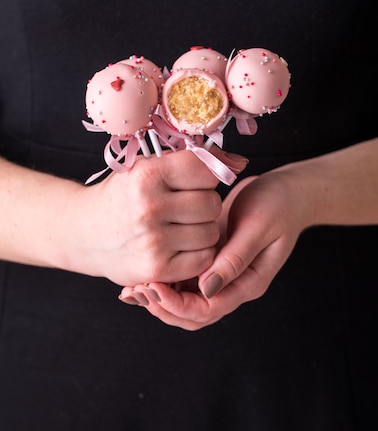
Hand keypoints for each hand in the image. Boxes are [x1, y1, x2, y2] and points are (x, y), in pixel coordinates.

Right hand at [65, 149, 235, 285]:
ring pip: (211, 233)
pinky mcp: (157, 268)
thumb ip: (192, 162)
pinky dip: (198, 253)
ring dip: (203, 230)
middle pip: (212, 204)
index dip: (208, 175)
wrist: (84, 233)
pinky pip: (203, 259)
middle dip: (205, 204)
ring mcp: (153, 241)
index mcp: (147, 175)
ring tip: (181, 226)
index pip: (206, 169)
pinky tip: (180, 245)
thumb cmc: (122, 197)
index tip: (197, 181)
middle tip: (184, 207)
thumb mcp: (147, 168)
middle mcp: (149, 207)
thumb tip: (239, 163)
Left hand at [120, 170, 310, 329]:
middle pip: (192, 315)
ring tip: (133, 287)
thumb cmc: (278, 204)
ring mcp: (220, 275)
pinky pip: (184, 280)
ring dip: (159, 298)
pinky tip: (144, 272)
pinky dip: (164, 281)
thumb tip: (206, 288)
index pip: (208, 309)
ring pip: (185, 301)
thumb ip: (235, 258)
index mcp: (248, 283)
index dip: (177, 304)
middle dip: (162, 307)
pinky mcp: (210, 260)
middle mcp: (233, 285)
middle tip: (136, 290)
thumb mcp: (258, 226)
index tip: (154, 286)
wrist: (288, 192)